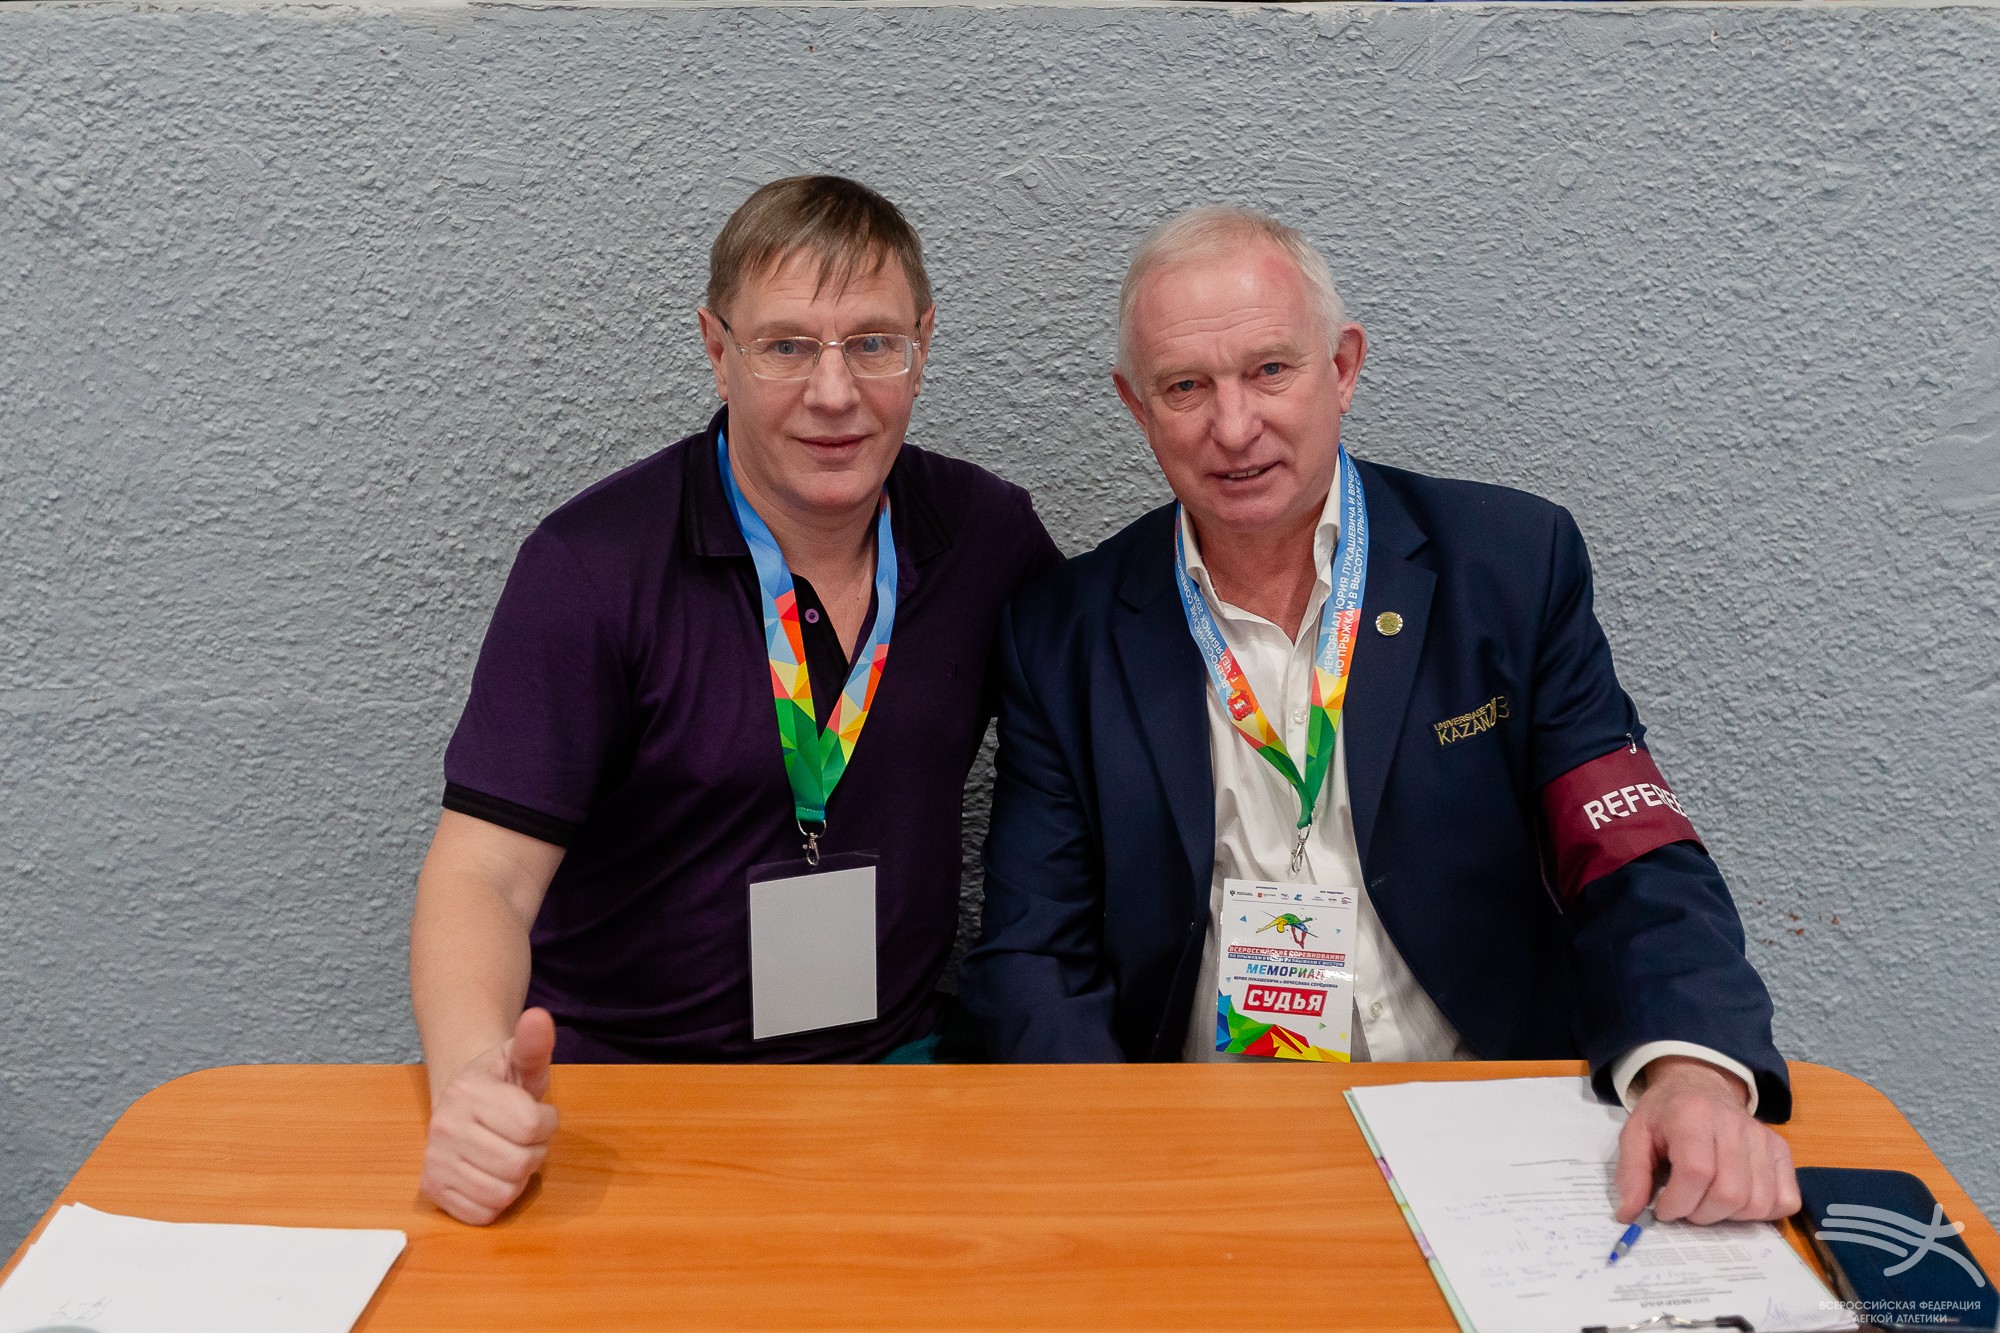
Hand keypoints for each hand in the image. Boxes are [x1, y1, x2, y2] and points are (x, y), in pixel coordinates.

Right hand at [419, 1007, 560, 1224]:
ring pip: (503, 1192)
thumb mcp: (521, 1058)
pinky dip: (496, 1200)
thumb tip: (539, 1017)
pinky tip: (492, 1174)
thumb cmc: (501, 1082)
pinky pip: (482, 1214)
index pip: (532, 1126)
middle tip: (524, 1138)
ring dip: (518, 1178)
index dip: (547, 1123)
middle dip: (534, 1152)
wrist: (463, 1100)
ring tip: (508, 1153)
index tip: (538, 1114)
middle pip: (519, 1163)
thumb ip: (534, 1043)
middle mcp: (444, 1127)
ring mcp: (435, 1161)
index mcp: (468, 1091)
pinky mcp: (433, 1190)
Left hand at [1614, 1055, 1798, 1225]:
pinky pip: (1785, 1200)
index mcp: (1692, 1115)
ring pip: (1757, 1203)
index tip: (1663, 1208)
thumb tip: (1628, 1215)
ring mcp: (1763, 1138)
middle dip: (1700, 1213)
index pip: (1695, 1173)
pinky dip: (1761, 1212)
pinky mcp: (1781, 1150)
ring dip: (1728, 1216)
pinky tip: (1737, 1201)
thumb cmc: (1666, 1114)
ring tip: (1707, 1201)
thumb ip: (1631, 1174)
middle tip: (1684, 1205)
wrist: (1701, 1085)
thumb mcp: (1635, 1135)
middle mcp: (1734, 1124)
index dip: (1678, 1202)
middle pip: (1729, 1193)